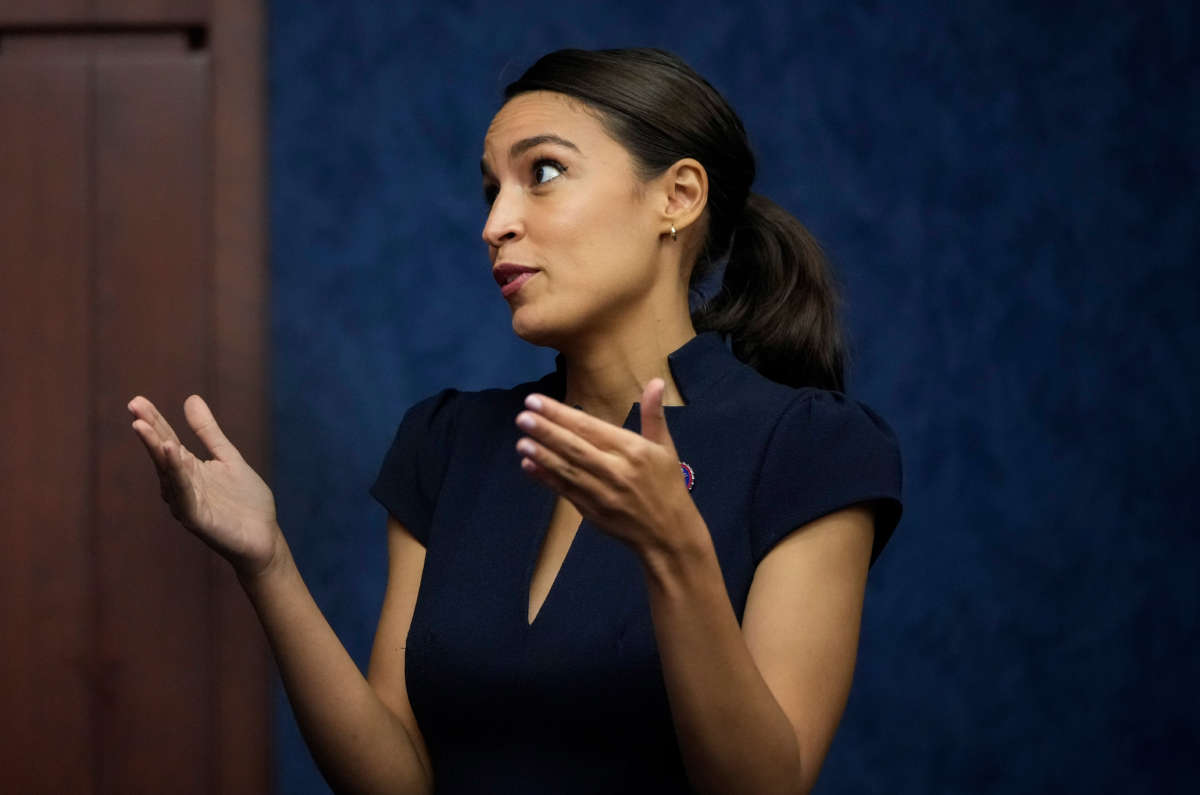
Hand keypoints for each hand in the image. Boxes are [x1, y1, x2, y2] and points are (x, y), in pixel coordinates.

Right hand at [128, 394, 278, 576]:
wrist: (264, 537)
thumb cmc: (245, 501)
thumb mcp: (228, 457)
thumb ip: (209, 432)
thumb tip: (191, 398)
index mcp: (189, 469)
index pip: (167, 440)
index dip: (154, 421)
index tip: (137, 401)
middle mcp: (181, 485)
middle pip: (162, 454)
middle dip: (149, 430)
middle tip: (133, 406)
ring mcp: (186, 502)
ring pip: (168, 473)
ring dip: (156, 449)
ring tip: (143, 426)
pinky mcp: (196, 518)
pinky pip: (183, 494)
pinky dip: (176, 474)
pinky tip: (172, 453)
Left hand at [514, 378, 705, 554]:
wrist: (668, 534)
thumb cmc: (667, 486)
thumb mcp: (665, 448)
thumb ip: (653, 414)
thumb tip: (656, 381)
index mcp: (632, 450)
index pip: (590, 428)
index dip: (561, 414)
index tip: (536, 401)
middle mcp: (615, 470)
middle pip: (575, 448)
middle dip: (546, 431)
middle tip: (522, 416)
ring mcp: (601, 493)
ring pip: (567, 470)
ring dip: (542, 455)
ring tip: (521, 440)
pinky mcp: (591, 512)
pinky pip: (565, 491)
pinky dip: (545, 478)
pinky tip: (528, 465)